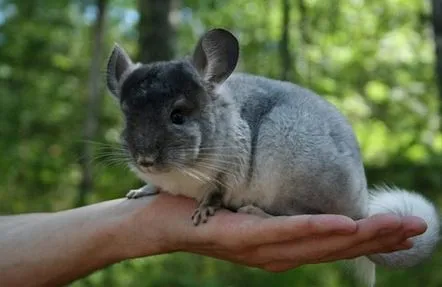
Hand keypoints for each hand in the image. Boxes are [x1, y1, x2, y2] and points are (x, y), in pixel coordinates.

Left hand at [120, 193, 426, 271]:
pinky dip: (313, 229)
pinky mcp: (237, 238)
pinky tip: (341, 223)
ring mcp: (257, 249)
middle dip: (377, 238)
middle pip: (333, 246)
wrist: (156, 222)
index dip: (369, 238)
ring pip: (315, 242)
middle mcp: (274, 253)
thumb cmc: (202, 212)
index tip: (403, 229)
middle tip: (417, 227)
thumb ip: (274, 209)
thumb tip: (300, 197)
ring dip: (358, 234)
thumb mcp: (246, 210)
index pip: (331, 243)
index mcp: (279, 247)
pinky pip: (280, 233)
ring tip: (395, 226)